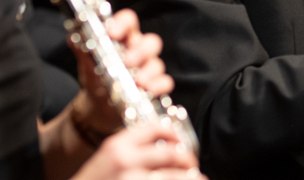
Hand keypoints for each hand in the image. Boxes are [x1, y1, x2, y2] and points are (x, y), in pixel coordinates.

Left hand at [69, 8, 173, 137]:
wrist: (97, 106)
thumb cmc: (96, 77)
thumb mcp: (87, 62)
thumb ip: (81, 48)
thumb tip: (73, 36)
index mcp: (123, 39)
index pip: (129, 22)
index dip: (123, 23)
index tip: (112, 32)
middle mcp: (139, 51)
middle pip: (151, 42)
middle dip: (141, 50)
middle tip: (127, 61)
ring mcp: (147, 69)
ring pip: (157, 63)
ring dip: (149, 71)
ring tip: (137, 81)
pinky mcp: (153, 87)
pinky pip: (164, 83)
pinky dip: (158, 86)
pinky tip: (148, 90)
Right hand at [71, 124, 203, 179]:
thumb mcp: (106, 160)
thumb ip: (130, 150)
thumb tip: (163, 148)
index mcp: (118, 145)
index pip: (155, 128)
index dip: (174, 133)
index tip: (182, 142)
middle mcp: (125, 160)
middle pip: (170, 153)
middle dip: (187, 159)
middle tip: (193, 165)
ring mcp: (130, 179)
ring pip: (173, 175)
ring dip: (190, 177)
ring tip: (198, 178)